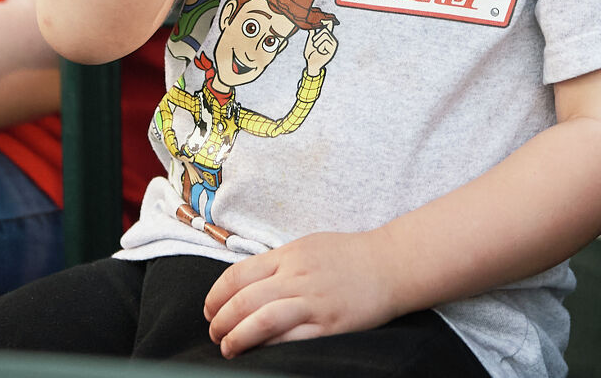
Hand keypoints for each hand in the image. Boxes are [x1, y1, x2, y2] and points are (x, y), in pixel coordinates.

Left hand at [204, 230, 398, 354]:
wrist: (391, 264)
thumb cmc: (349, 256)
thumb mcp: (308, 247)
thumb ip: (278, 263)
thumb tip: (245, 285)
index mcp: (289, 256)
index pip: (238, 275)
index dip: (215, 296)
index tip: (209, 310)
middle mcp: (297, 277)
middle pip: (244, 300)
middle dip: (221, 321)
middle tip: (214, 333)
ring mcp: (314, 302)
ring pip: (263, 320)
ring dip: (238, 337)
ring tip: (228, 347)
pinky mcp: (330, 326)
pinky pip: (292, 339)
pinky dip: (270, 347)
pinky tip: (259, 353)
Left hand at [303, 22, 337, 77]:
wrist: (312, 64)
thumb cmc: (311, 53)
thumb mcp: (310, 41)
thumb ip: (312, 33)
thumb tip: (311, 23)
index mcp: (327, 36)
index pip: (329, 25)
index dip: (327, 20)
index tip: (323, 18)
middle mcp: (332, 39)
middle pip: (324, 30)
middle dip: (316, 37)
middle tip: (314, 44)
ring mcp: (333, 44)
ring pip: (324, 36)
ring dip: (317, 42)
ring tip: (317, 48)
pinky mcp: (333, 50)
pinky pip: (325, 43)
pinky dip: (320, 47)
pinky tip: (321, 52)